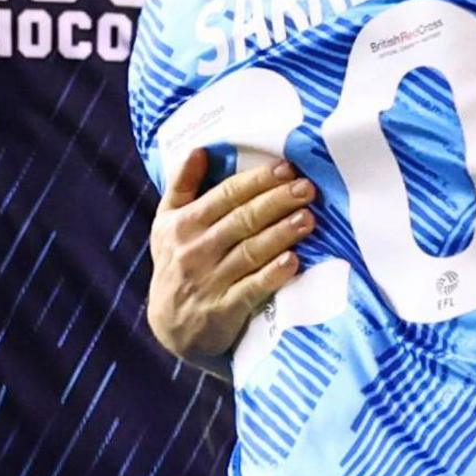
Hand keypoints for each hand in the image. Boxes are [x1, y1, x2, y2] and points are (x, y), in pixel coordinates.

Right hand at [145, 146, 317, 371]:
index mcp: (184, 223)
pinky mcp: (224, 309)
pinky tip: (292, 261)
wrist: (171, 325)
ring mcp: (209, 280)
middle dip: (276, 201)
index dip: (257, 181)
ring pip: (250, 251)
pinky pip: (251, 289)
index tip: (286, 168)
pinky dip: (272, 274)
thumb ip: (181, 186)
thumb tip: (199, 150)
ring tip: (308, 218)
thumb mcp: (167, 224)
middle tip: (306, 188)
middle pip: (242, 219)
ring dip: (280, 234)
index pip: (225, 195)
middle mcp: (195, 249)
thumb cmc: (176, 264)